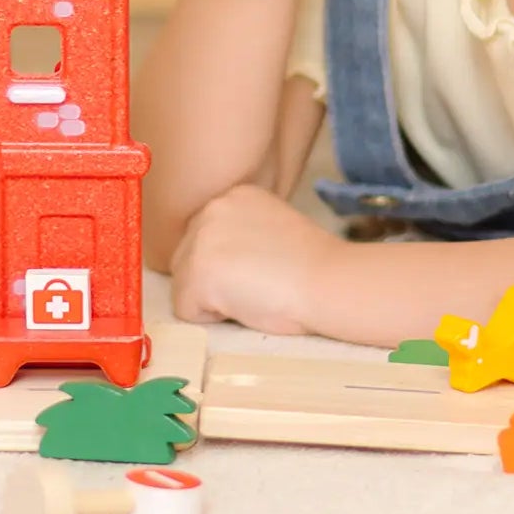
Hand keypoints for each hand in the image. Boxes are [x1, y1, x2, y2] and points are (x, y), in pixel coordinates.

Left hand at [170, 183, 337, 333]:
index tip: (261, 268)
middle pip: (187, 259)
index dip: (229, 264)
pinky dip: (211, 318)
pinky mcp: (197, 274)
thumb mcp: (271, 226)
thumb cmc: (313, 265)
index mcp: (232, 195)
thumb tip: (221, 260)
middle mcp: (211, 209)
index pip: (204, 239)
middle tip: (259, 283)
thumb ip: (241, 232)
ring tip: (253, 292)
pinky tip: (245, 305)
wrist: (330, 282)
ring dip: (212, 298)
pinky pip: (185, 309)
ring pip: (183, 284)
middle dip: (216, 280)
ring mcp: (200, 240)